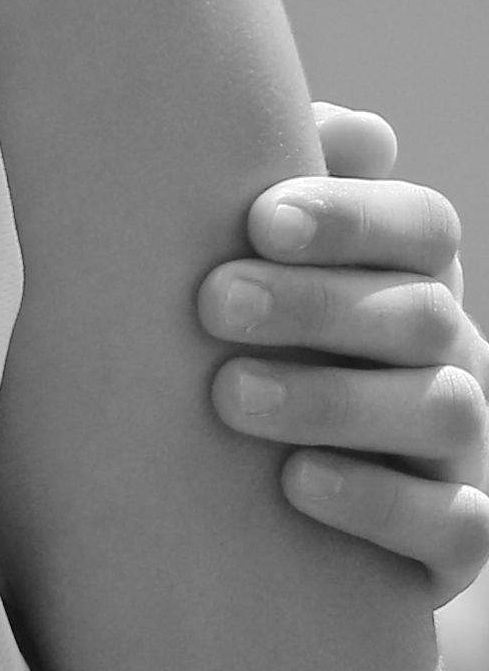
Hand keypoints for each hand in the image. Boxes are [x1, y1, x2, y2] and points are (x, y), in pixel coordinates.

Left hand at [205, 104, 487, 597]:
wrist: (220, 524)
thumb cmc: (212, 363)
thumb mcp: (215, 277)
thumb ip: (253, 199)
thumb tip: (342, 127)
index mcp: (401, 281)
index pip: (421, 227)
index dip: (354, 215)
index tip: (258, 216)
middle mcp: (445, 359)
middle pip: (424, 311)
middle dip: (320, 302)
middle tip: (213, 301)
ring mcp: (456, 453)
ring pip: (444, 409)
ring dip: (335, 398)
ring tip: (228, 395)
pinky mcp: (449, 544)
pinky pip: (456, 523)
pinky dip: (383, 502)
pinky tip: (297, 483)